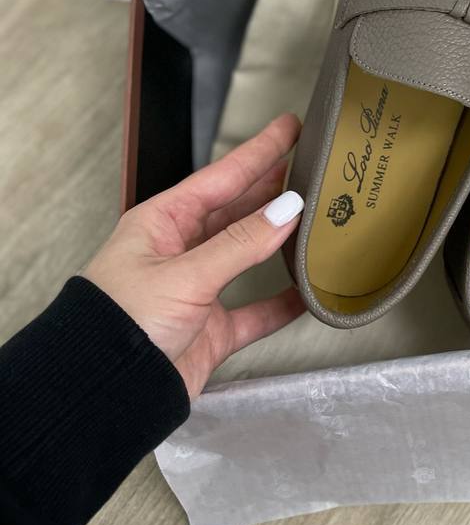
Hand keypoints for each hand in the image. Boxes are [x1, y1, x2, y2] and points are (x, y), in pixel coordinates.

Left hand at [83, 114, 306, 397]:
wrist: (102, 397)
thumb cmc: (117, 328)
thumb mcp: (184, 276)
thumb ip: (240, 244)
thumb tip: (287, 208)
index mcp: (161, 224)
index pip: (221, 177)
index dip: (258, 151)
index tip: (289, 127)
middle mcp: (178, 253)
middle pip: (236, 211)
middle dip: (272, 189)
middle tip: (309, 166)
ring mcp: (195, 291)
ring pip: (248, 256)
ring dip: (279, 242)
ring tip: (314, 219)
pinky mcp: (208, 331)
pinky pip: (254, 312)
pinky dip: (281, 304)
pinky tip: (305, 294)